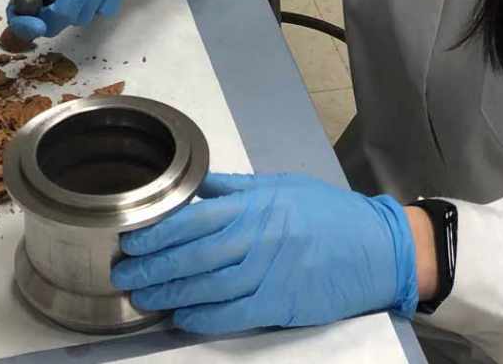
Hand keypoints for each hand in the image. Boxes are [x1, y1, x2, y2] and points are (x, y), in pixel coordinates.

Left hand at [110, 172, 418, 334]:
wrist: (377, 247)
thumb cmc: (328, 213)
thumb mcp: (281, 186)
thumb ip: (234, 189)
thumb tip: (194, 185)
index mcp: (255, 206)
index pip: (194, 218)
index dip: (158, 232)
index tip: (131, 240)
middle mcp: (257, 238)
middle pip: (193, 255)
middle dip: (154, 266)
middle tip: (125, 274)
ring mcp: (269, 273)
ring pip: (207, 287)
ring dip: (170, 294)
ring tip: (144, 297)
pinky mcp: (281, 303)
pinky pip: (233, 314)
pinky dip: (204, 318)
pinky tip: (182, 318)